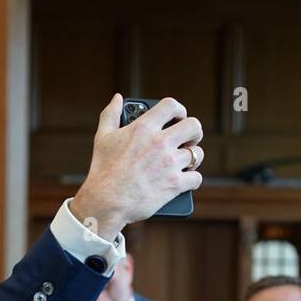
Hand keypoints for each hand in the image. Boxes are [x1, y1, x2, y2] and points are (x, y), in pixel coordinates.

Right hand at [72, 94, 202, 241]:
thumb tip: (117, 98)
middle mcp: (160, 143)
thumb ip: (110, 114)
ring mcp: (169, 164)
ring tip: (186, 162)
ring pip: (197, 154)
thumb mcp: (102, 138)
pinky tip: (186, 180)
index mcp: (144, 128)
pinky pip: (196, 177)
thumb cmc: (102, 170)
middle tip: (189, 139)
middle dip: (194, 132)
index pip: (171, 106)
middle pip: (194, 126)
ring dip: (194, 157)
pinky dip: (193, 180)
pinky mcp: (175, 184)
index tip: (178, 117)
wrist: (105, 202)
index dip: (179, 110)